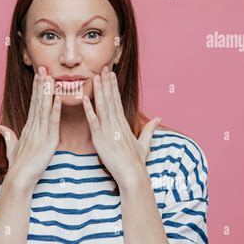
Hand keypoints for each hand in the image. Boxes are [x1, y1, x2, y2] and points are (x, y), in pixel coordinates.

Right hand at [0, 66, 61, 191]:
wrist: (19, 179)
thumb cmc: (18, 166)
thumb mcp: (13, 147)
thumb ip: (8, 136)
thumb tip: (0, 127)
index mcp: (28, 127)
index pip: (34, 104)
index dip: (37, 89)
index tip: (39, 76)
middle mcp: (33, 127)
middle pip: (38, 102)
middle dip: (41, 84)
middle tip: (43, 68)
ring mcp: (40, 134)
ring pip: (44, 109)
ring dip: (47, 92)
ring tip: (50, 77)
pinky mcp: (48, 142)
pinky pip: (52, 124)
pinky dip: (55, 111)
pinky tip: (57, 99)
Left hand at [82, 65, 161, 189]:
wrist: (133, 175)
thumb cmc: (137, 162)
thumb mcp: (144, 143)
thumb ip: (149, 129)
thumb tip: (159, 118)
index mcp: (124, 124)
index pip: (117, 100)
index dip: (113, 86)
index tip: (110, 74)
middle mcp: (116, 124)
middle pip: (110, 99)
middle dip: (106, 83)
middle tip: (103, 68)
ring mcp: (108, 130)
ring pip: (102, 106)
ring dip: (99, 91)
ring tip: (95, 76)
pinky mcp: (100, 139)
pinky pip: (93, 121)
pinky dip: (89, 109)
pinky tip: (85, 98)